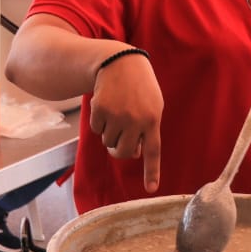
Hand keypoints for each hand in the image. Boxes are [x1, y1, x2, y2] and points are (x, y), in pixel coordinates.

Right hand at [87, 54, 164, 192]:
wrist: (121, 63)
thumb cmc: (140, 88)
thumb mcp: (152, 106)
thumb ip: (146, 131)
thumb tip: (132, 154)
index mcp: (153, 120)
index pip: (153, 151)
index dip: (151, 171)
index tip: (151, 189)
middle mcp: (136, 120)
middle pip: (123, 152)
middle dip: (119, 150)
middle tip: (120, 138)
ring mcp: (117, 116)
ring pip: (108, 142)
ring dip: (110, 133)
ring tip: (117, 113)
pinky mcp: (100, 110)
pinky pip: (97, 130)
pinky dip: (100, 123)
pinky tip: (106, 106)